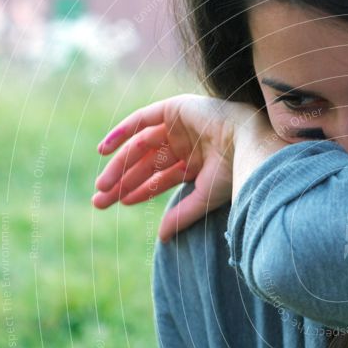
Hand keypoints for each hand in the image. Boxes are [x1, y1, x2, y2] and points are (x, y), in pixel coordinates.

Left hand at [92, 94, 261, 242]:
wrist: (247, 140)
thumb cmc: (233, 170)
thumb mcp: (204, 197)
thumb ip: (181, 215)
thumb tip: (161, 238)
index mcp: (197, 165)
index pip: (161, 179)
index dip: (139, 191)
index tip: (119, 204)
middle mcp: (187, 145)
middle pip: (147, 164)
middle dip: (123, 182)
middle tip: (100, 200)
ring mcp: (180, 126)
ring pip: (141, 146)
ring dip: (120, 164)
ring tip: (103, 184)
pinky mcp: (174, 109)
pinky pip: (141, 120)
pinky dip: (121, 133)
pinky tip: (104, 151)